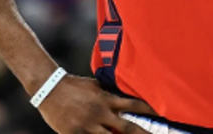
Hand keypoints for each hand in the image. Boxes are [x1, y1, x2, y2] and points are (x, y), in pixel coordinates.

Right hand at [36, 75, 155, 133]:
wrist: (48, 88)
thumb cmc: (73, 86)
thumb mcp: (95, 85)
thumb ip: (109, 92)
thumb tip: (124, 95)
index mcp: (106, 100)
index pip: (134, 106)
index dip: (150, 111)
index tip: (164, 116)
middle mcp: (100, 113)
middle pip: (128, 128)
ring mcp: (88, 126)